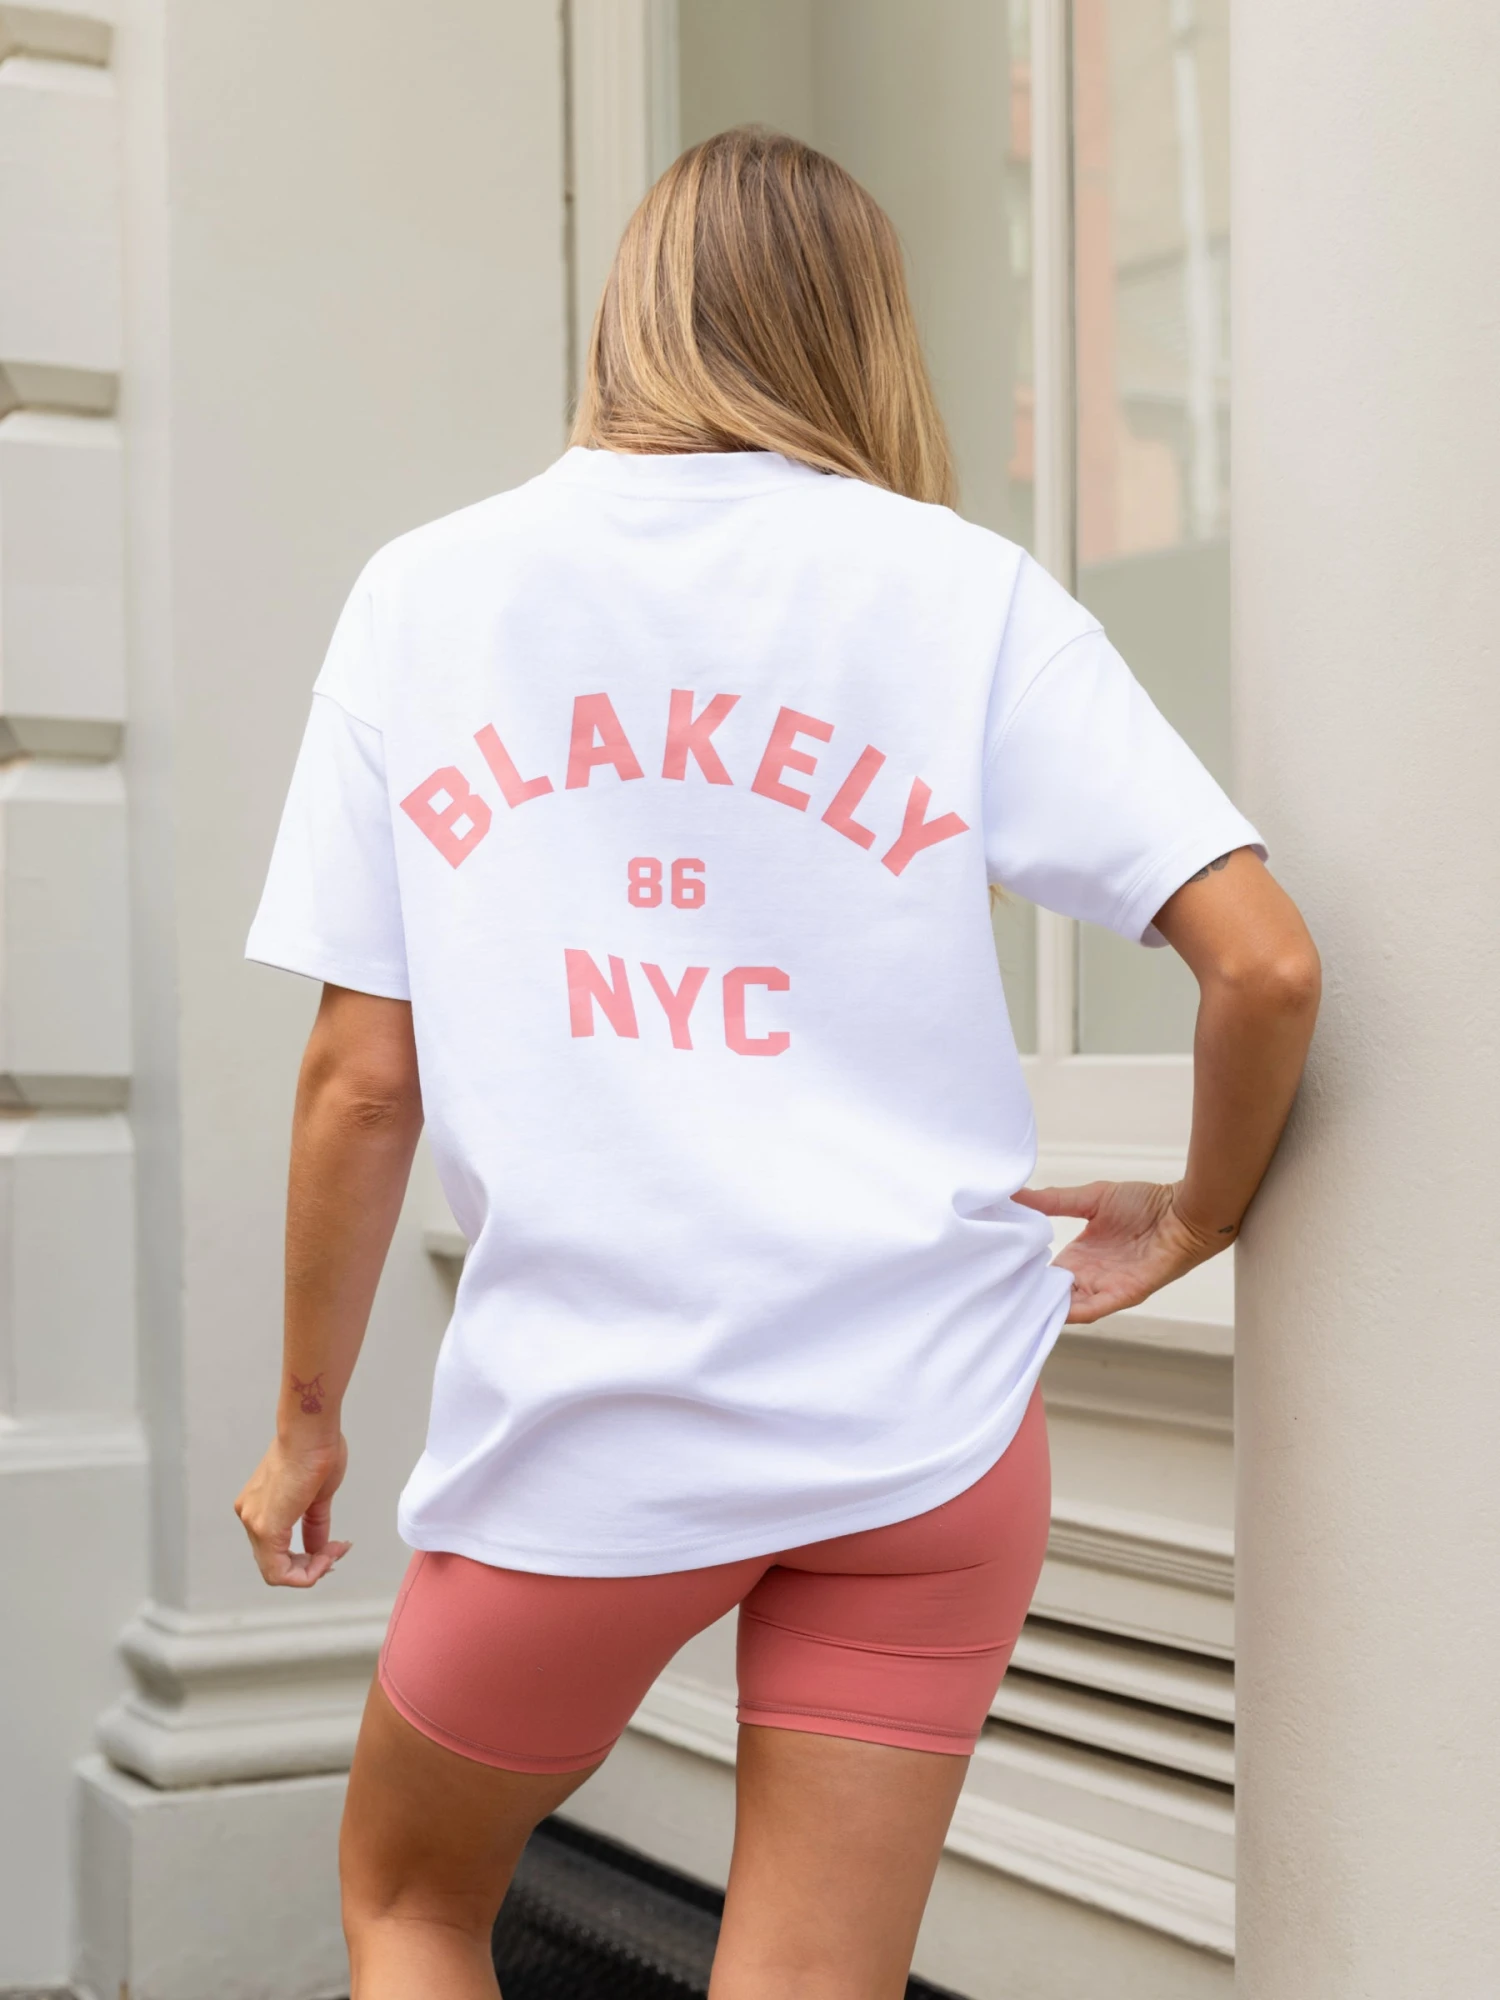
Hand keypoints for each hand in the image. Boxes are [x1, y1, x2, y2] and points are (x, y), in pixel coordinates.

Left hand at [234, 1434, 350, 1586]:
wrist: (311, 1432)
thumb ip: (314, 1525)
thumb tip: (318, 1548)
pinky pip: (279, 1570)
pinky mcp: (265, 1528)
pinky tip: (327, 1557)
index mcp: (258, 1506)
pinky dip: (307, 1572)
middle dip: (310, 1566)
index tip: (333, 1547)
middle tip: (336, 1553)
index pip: (276, 1551)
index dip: (307, 1559)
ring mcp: (254, 1523)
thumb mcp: (317, 1496)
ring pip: (276, 1570)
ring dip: (311, 1569)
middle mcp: (249, 1516)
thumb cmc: (316, 1450)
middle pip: (275, 1564)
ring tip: (335, 1551)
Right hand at [1012, 1180, 1232, 1324]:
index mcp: (1079, 1254)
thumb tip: (1016, 1193)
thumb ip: (1054, 1200)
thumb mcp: (1091, 1198)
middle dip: (1027, 1296)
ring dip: (1044, 1307)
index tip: (993, 1269)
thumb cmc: (1147, 1204)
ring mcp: (1105, 1287)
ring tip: (1015, 1304)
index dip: (1021, 1273)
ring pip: (1067, 1307)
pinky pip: (1094, 1309)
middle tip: (994, 1294)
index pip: (1042, 1272)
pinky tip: (1052, 1311)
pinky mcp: (1123, 1294)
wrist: (1184, 1211)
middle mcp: (1089, 1275)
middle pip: (1051, 1294)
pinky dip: (1072, 1313)